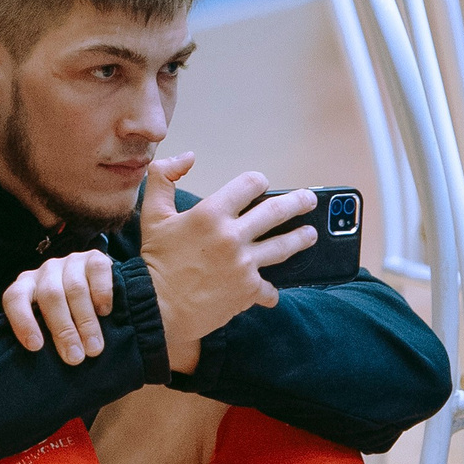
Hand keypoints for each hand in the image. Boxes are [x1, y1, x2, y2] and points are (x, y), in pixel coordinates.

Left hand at [3, 251, 115, 364]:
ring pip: (75, 289)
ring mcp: (70, 262)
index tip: (36, 347)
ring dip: (85, 321)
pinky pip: (97, 271)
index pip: (15, 298)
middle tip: (75, 357)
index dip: (23, 321)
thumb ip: (40, 335)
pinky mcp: (94, 257)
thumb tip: (36, 370)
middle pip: (51, 297)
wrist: (95, 287)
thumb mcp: (46, 323)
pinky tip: (105, 312)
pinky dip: (102, 293)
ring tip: (94, 348)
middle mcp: (46, 271)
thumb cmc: (66, 314)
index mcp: (26, 285)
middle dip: (64, 330)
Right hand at [137, 154, 315, 373]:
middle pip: (277, 212)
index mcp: (210, 213)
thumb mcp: (153, 213)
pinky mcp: (248, 290)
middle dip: (298, 202)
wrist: (155, 307)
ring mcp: (243, 263)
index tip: (262, 185)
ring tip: (311, 234)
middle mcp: (232, 236)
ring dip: (301, 238)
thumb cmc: (155, 261)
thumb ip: (165, 177)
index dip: (258, 182)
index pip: (249, 184)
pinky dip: (271, 290)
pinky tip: (273, 289)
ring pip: (284, 246)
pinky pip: (270, 287)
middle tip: (309, 200)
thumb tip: (188, 157)